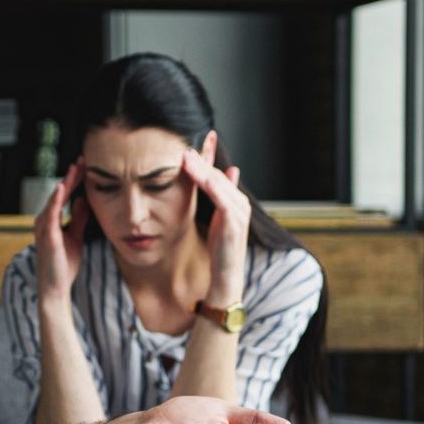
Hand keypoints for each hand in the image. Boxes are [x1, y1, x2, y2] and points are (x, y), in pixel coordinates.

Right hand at [34, 158, 88, 302]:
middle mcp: (44, 221)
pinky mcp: (47, 235)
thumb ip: (78, 219)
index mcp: (52, 221)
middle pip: (59, 193)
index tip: (85, 166)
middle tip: (82, 160)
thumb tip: (83, 200)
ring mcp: (44, 227)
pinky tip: (62, 187)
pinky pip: (51, 213)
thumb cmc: (64, 265)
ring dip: (65, 183)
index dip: (74, 180)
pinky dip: (56, 199)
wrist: (56, 287)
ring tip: (75, 168)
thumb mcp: (76, 237)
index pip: (64, 195)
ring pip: (55, 199)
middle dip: (71, 176)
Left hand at [181, 133, 250, 301]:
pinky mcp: (234, 223)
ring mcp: (239, 213)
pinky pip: (222, 199)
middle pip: (217, 176)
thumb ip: (221, 198)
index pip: (218, 175)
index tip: (191, 146)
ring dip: (202, 170)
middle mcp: (240, 204)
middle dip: (202, 161)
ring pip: (219, 184)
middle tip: (184, 148)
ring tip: (186, 158)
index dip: (205, 160)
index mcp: (235, 202)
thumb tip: (229, 172)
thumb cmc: (220, 250)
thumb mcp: (218, 220)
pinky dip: (210, 185)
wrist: (225, 278)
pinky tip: (198, 176)